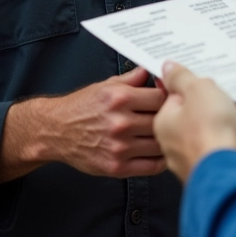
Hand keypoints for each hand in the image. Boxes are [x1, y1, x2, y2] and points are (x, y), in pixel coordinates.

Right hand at [0, 67, 165, 183]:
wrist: (57, 131)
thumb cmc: (83, 106)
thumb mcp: (107, 84)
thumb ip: (134, 78)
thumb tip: (156, 69)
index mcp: (119, 98)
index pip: (160, 98)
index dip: (171, 97)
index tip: (174, 99)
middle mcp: (120, 123)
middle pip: (162, 120)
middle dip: (171, 118)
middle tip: (178, 117)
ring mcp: (119, 147)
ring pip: (159, 144)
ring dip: (168, 139)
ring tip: (172, 134)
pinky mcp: (116, 167)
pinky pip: (150, 166)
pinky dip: (161, 160)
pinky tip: (162, 152)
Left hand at [154, 62, 235, 182]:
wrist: (230, 169)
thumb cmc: (208, 133)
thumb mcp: (196, 89)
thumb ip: (181, 77)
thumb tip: (168, 68)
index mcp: (166, 123)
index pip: (176, 96)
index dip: (192, 85)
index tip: (204, 78)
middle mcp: (179, 142)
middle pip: (198, 111)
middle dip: (214, 101)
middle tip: (224, 90)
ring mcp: (201, 154)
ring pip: (217, 127)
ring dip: (230, 116)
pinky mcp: (222, 163)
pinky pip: (233, 141)